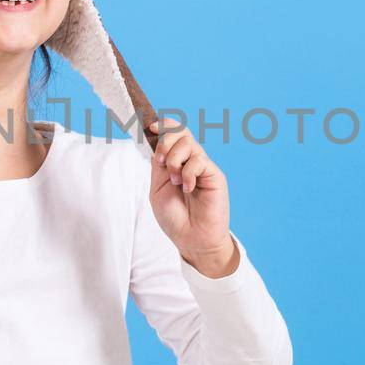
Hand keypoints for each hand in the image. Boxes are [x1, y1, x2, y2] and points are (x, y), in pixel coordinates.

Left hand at [147, 118, 236, 275]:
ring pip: (188, 143)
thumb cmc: (175, 218)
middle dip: (166, 142)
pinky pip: (199, 161)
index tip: (150, 127)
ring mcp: (203, 167)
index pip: (173, 133)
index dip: (163, 125)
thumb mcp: (158, 189)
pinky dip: (188, 174)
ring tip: (175, 182)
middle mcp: (190, 161)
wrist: (191, 239)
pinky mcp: (214, 175)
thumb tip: (158, 141)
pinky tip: (188, 188)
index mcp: (175, 162)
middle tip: (161, 162)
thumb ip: (158, 165)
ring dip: (175, 160)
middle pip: (180, 131)